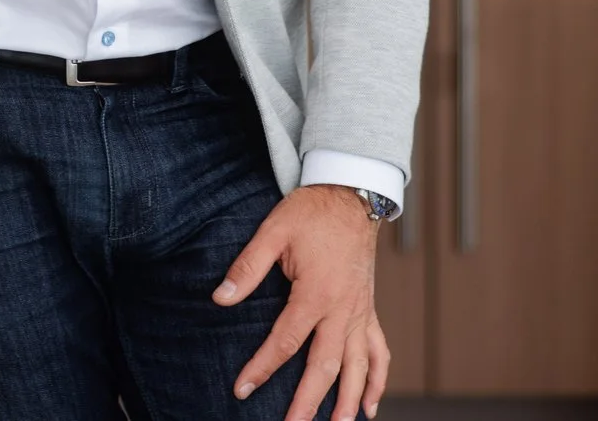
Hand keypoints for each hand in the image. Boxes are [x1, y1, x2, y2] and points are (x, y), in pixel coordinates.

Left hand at [213, 185, 388, 420]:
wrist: (351, 197)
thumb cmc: (311, 213)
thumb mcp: (272, 232)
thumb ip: (246, 268)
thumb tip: (219, 298)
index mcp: (315, 295)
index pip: (285, 342)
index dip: (263, 368)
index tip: (243, 389)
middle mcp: (343, 311)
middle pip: (325, 367)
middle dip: (308, 403)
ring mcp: (360, 314)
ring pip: (357, 368)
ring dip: (347, 401)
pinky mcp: (369, 311)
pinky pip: (378, 353)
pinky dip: (377, 381)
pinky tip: (370, 406)